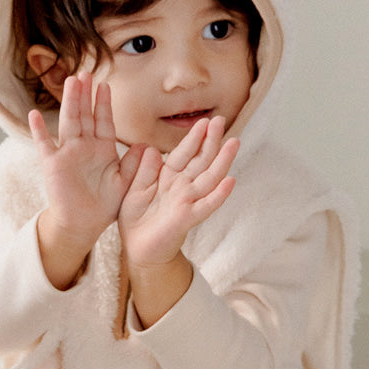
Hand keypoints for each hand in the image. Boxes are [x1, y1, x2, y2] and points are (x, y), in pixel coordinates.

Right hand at [31, 73, 142, 287]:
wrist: (84, 225)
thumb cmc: (105, 206)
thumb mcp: (126, 183)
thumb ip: (135, 164)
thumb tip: (147, 146)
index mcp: (102, 150)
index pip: (103, 120)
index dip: (103, 103)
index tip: (105, 85)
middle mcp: (84, 148)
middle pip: (84, 114)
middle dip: (85, 94)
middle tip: (85, 72)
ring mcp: (67, 154)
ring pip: (69, 122)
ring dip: (70, 102)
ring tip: (71, 81)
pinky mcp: (53, 165)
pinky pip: (45, 145)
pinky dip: (38, 131)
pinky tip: (34, 114)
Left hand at [120, 115, 238, 268]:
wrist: (137, 248)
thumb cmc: (136, 219)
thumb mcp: (134, 190)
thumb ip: (143, 171)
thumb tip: (151, 148)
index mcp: (168, 178)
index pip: (183, 154)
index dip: (193, 138)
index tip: (204, 121)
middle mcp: (182, 187)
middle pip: (201, 161)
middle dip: (211, 141)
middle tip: (220, 120)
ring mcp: (187, 202)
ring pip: (209, 178)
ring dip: (222, 161)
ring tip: (233, 143)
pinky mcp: (187, 218)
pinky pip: (206, 205)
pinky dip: (219, 195)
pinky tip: (231, 181)